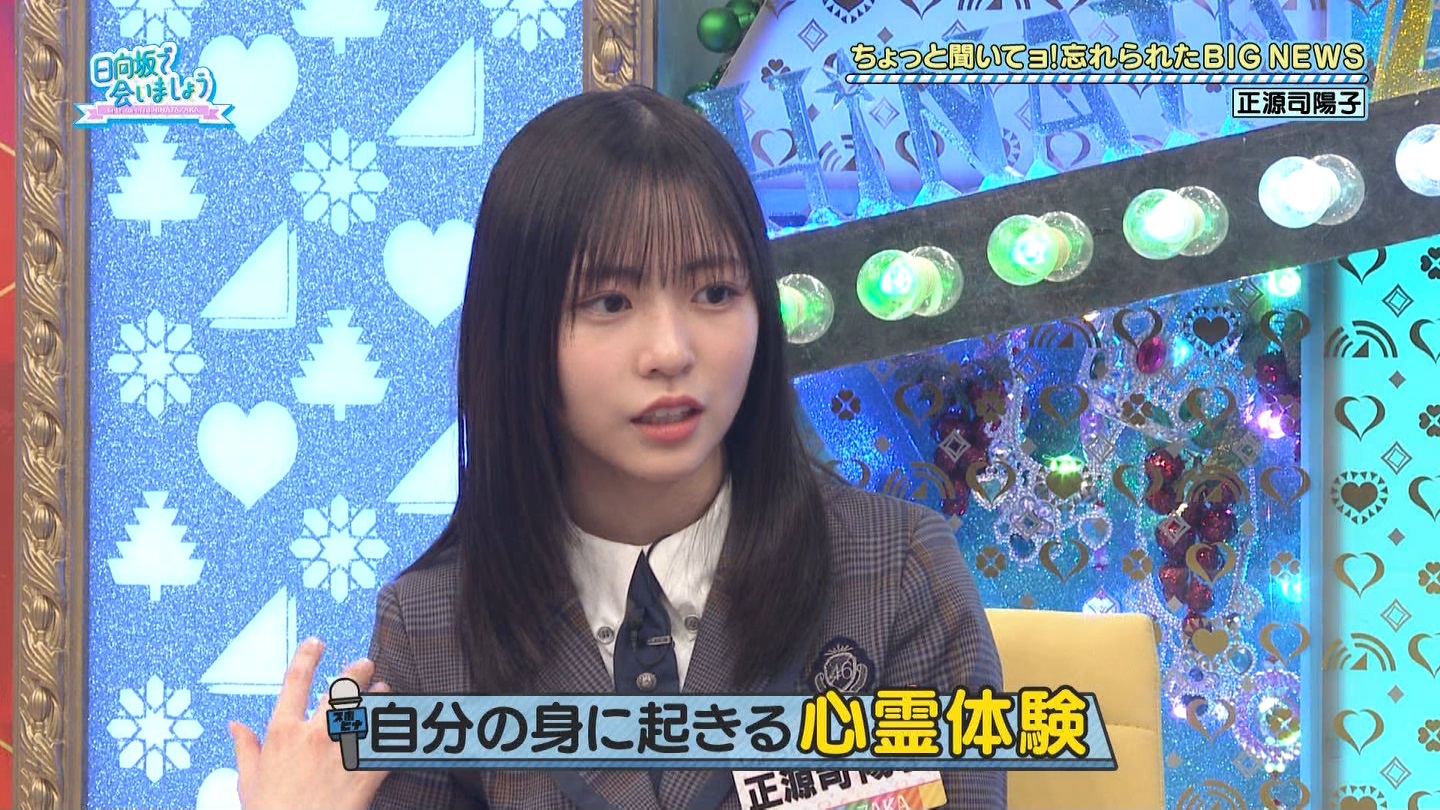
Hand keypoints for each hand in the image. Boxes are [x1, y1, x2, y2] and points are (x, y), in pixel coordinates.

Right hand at [231, 637, 390, 809]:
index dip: (307, 655)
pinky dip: (396, 727)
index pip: (296, 681)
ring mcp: (344, 749)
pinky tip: (399, 720)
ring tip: (383, 690)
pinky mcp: (368, 769)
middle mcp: (316, 734)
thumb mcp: (249, 781)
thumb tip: (234, 726)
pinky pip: (388, 739)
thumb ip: (245, 749)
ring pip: (370, 707)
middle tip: (364, 664)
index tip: (316, 643)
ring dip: (379, 696)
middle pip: (342, 687)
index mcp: (283, 732)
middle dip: (357, 671)